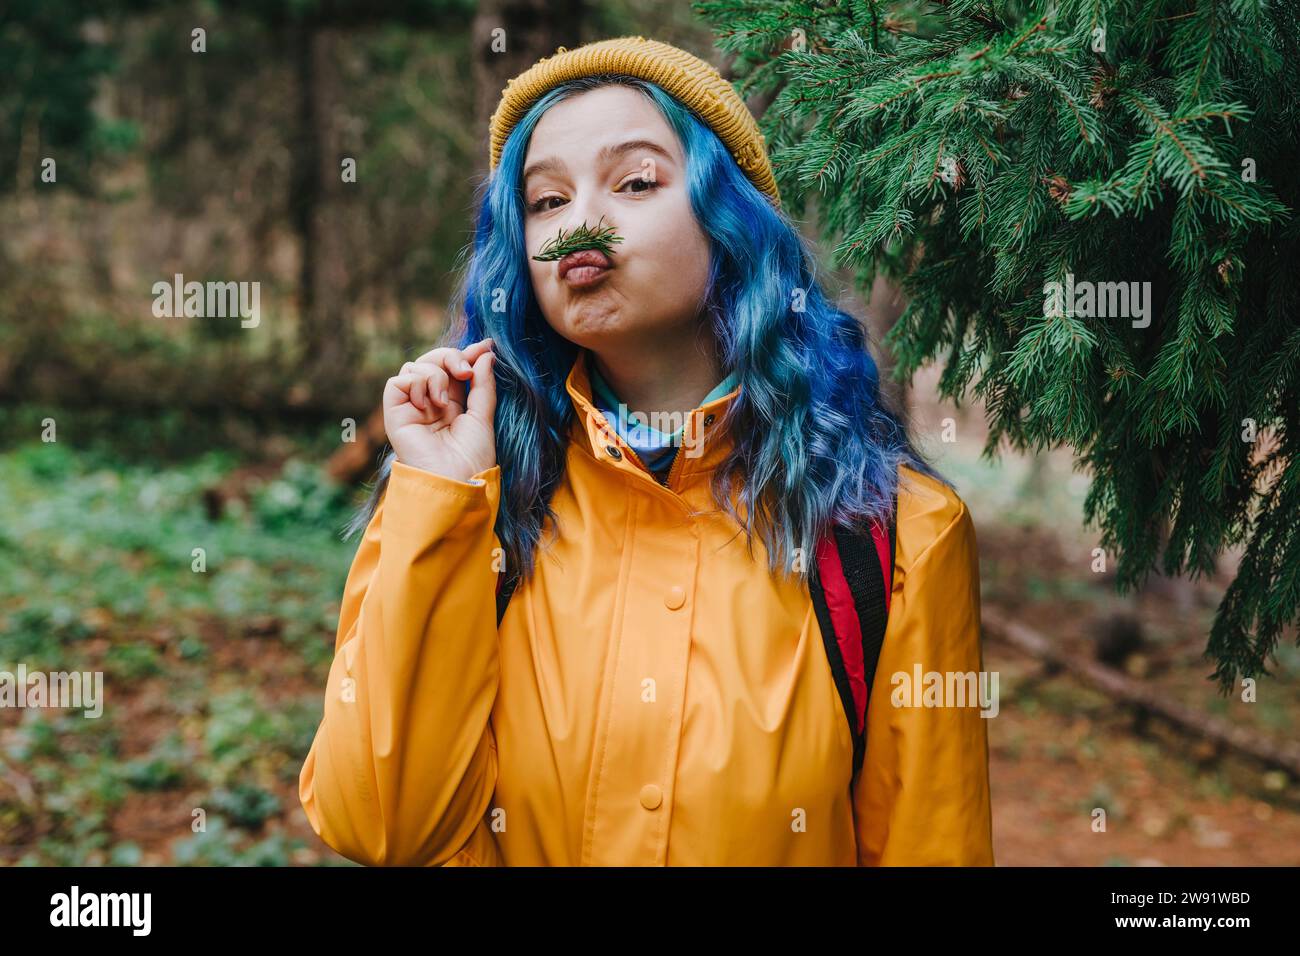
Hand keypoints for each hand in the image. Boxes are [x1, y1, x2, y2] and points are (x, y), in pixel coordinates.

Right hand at [382, 338, 496, 483]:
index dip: (467, 353)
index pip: (453, 367)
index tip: (485, 347)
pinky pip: (399, 381)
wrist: (454, 479)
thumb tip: (486, 352)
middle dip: (451, 356)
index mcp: (451, 404)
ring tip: (444, 403)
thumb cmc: (471, 456)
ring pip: (415, 367)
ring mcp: (411, 407)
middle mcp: (429, 403)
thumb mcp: (483, 415)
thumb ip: (483, 383)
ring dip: (435, 376)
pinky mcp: (394, 413)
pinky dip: (416, 384)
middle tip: (465, 372)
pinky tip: (428, 404)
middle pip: (433, 360)